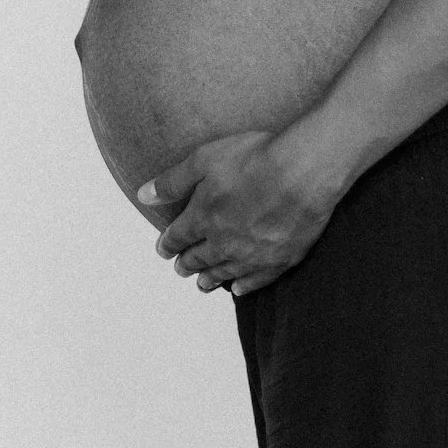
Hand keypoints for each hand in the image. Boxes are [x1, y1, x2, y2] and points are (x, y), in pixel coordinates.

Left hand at [139, 130, 334, 298]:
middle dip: (186, 263)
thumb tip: (144, 195)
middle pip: (199, 258)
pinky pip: (256, 281)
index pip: (178, 237)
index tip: (163, 249)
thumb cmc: (256, 159)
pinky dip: (244, 286)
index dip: (168, 244)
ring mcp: (252, 255)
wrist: (303, 171)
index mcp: (203, 218)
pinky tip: (238, 289)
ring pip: (224, 273)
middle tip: (180, 268)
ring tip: (203, 284)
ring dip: (210, 279)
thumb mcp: (205, 159)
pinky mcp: (279, 260)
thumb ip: (173, 181)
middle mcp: (223, 243)